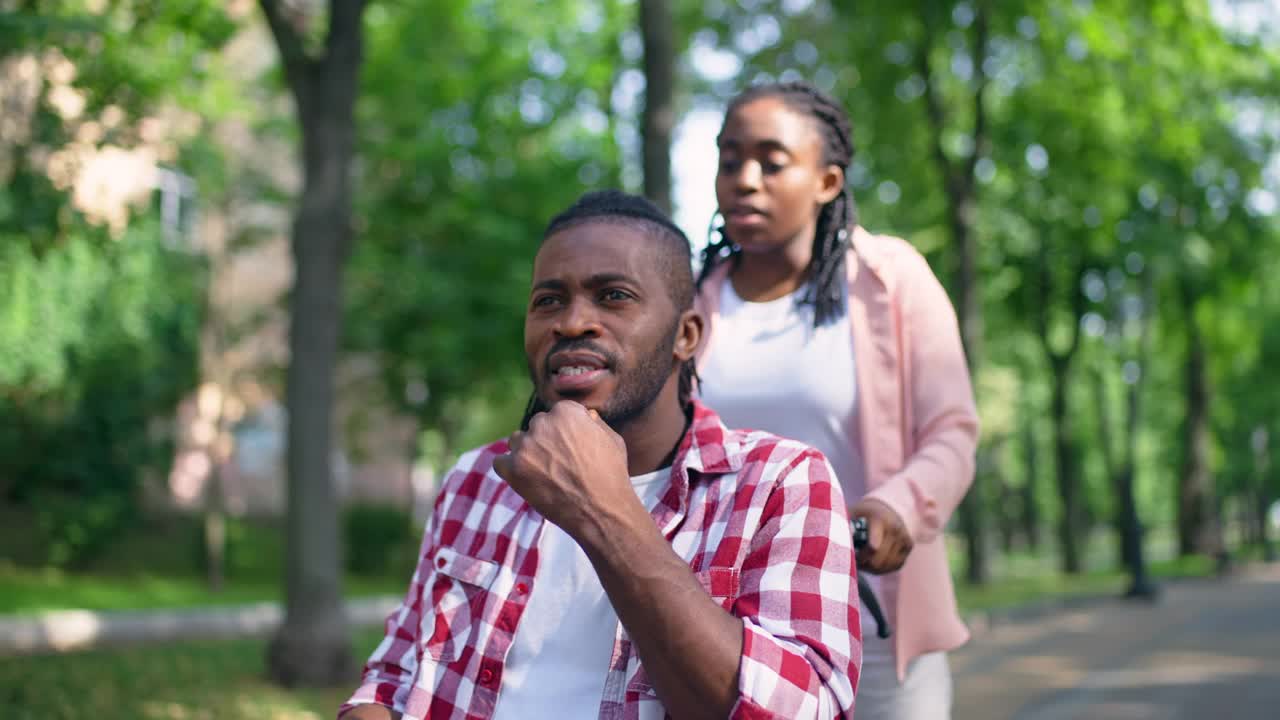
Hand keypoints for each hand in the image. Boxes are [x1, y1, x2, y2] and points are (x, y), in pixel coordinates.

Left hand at [492, 401, 633, 536]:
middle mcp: (542, 424)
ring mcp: (525, 446)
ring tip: (545, 474)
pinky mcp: (512, 469)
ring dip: (526, 453)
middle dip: (545, 441)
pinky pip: (500, 462)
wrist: (601, 510)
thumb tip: (585, 415)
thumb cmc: (611, 475)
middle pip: (536, 427)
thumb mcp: (612, 439)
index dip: (564, 432)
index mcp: (566, 411)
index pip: (556, 414)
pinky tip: (526, 480)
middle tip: (559, 464)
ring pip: (517, 442)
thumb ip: (594, 422)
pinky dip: (510, 470)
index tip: (570, 448)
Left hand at [850, 498, 912, 574]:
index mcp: (879, 519)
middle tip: (855, 561)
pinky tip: (874, 561)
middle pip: (879, 560)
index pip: (873, 547)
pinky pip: (895, 565)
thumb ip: (843, 527)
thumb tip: (837, 542)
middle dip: (864, 564)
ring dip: (873, 568)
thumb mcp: (850, 515)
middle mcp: (895, 528)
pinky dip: (883, 568)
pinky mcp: (909, 545)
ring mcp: (904, 537)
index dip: (861, 557)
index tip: (852, 556)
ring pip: (887, 565)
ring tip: (863, 560)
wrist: (884, 508)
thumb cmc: (861, 514)